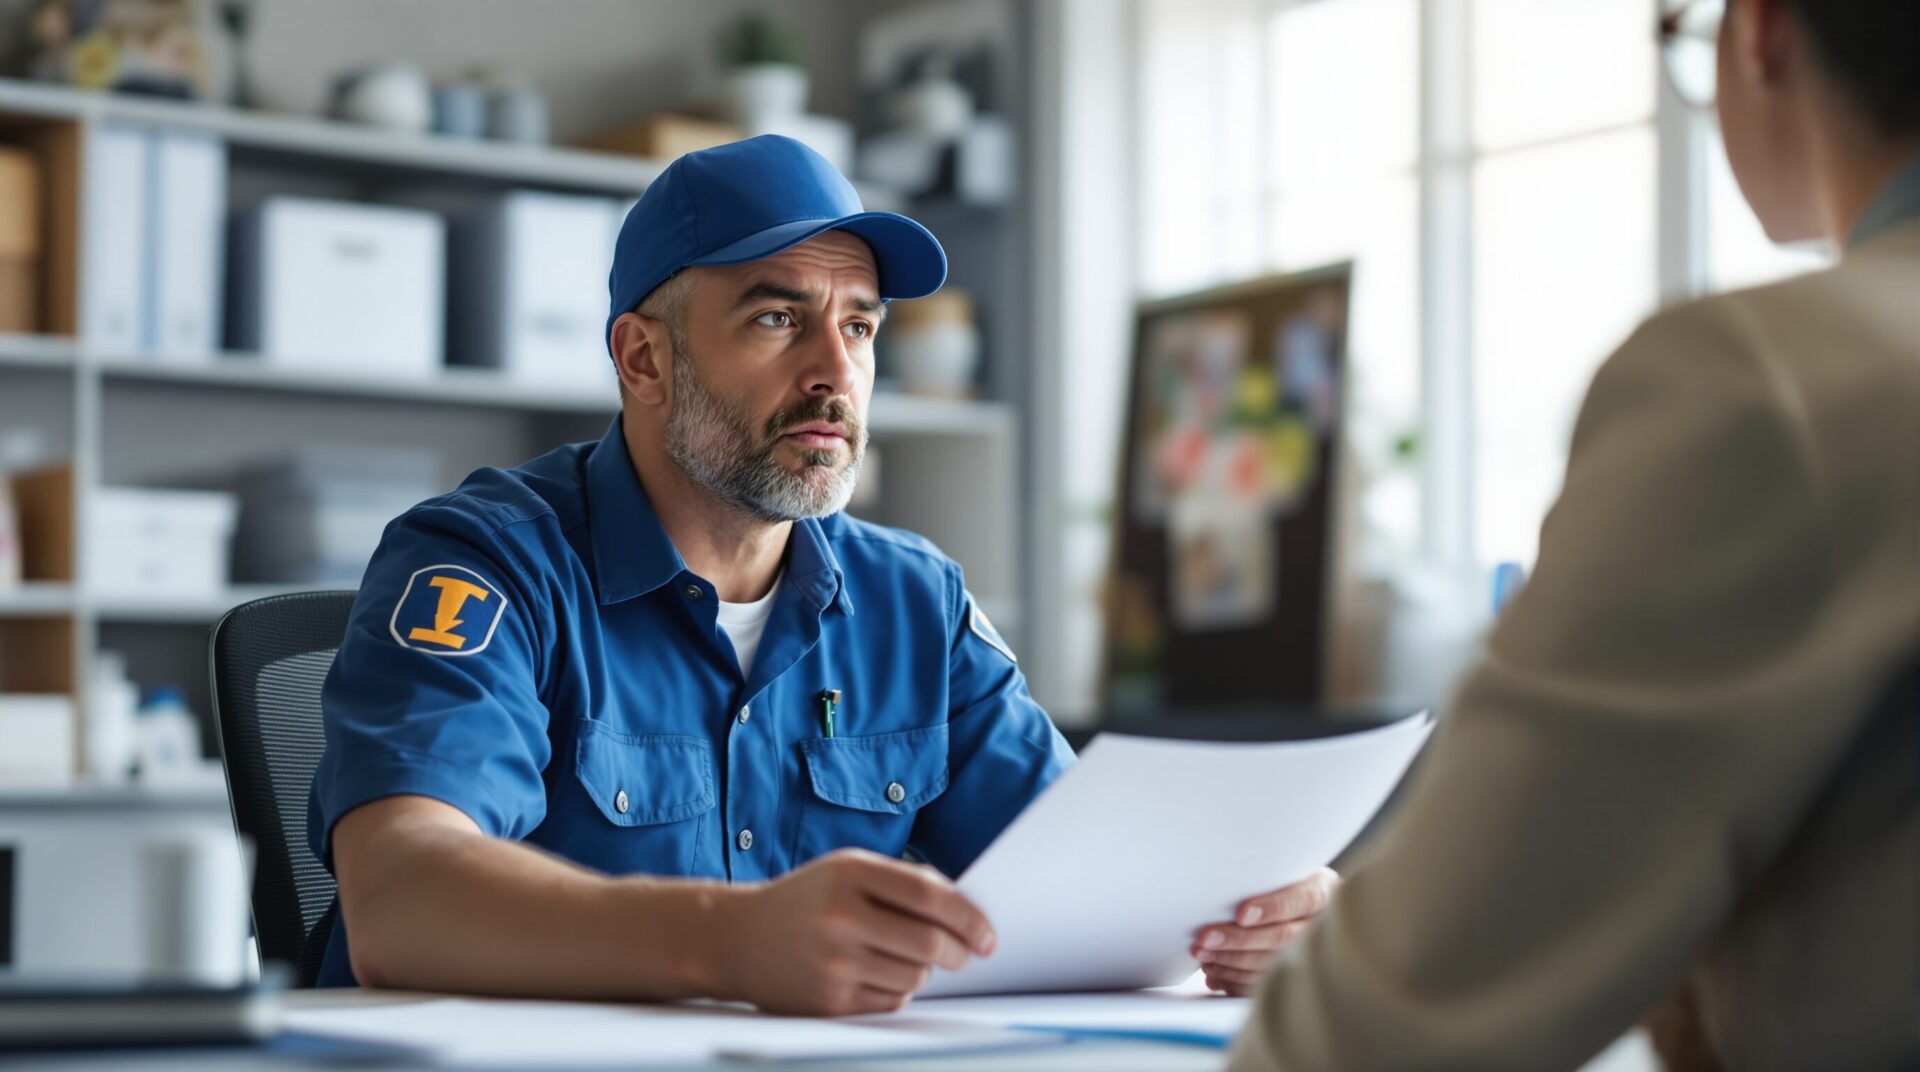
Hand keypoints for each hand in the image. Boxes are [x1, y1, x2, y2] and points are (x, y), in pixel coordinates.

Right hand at [713, 849, 995, 1015]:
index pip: (930, 897)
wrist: (735, 938)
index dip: (969, 918)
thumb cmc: (805, 900)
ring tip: (905, 956)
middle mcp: (840, 918)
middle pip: (929, 944)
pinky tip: (877, 973)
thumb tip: (966, 911)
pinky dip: (898, 990)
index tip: (988, 935)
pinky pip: (890, 1002)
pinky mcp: (827, 1002)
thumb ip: (903, 882)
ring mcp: (832, 963)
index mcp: (850, 874)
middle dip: (959, 952)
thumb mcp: (847, 870)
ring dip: (925, 971)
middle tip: (967, 954)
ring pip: (915, 978)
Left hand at [1190, 867, 1338, 995]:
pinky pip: (1267, 985)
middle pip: (1282, 937)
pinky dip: (1236, 981)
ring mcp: (1313, 954)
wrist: (1299, 905)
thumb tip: (1221, 888)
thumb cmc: (1281, 882)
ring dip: (1232, 963)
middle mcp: (1322, 924)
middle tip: (1206, 939)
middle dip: (1239, 940)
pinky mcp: (1295, 976)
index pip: (1303, 900)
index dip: (1272, 908)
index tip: (1242, 914)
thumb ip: (1263, 876)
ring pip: (1273, 964)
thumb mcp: (1282, 870)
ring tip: (1204, 955)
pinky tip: (1215, 973)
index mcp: (1324, 891)